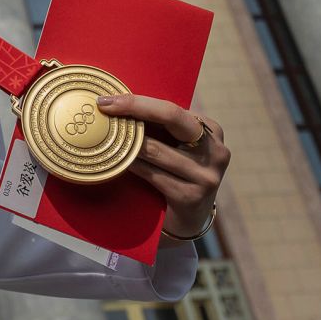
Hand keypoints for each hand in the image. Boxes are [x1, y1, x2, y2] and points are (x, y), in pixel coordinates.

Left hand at [96, 94, 228, 242]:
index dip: (138, 101)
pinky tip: (118, 162)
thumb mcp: (174, 146)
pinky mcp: (192, 197)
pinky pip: (152, 175)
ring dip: (128, 142)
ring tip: (107, 136)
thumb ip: (158, 126)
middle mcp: (215, 150)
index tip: (108, 99)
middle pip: (171, 117)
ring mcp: (206, 175)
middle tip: (106, 107)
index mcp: (211, 130)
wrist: (187, 220)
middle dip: (134, 108)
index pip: (171, 108)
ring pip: (155, 149)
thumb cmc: (174, 174)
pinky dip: (132, 166)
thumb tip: (118, 101)